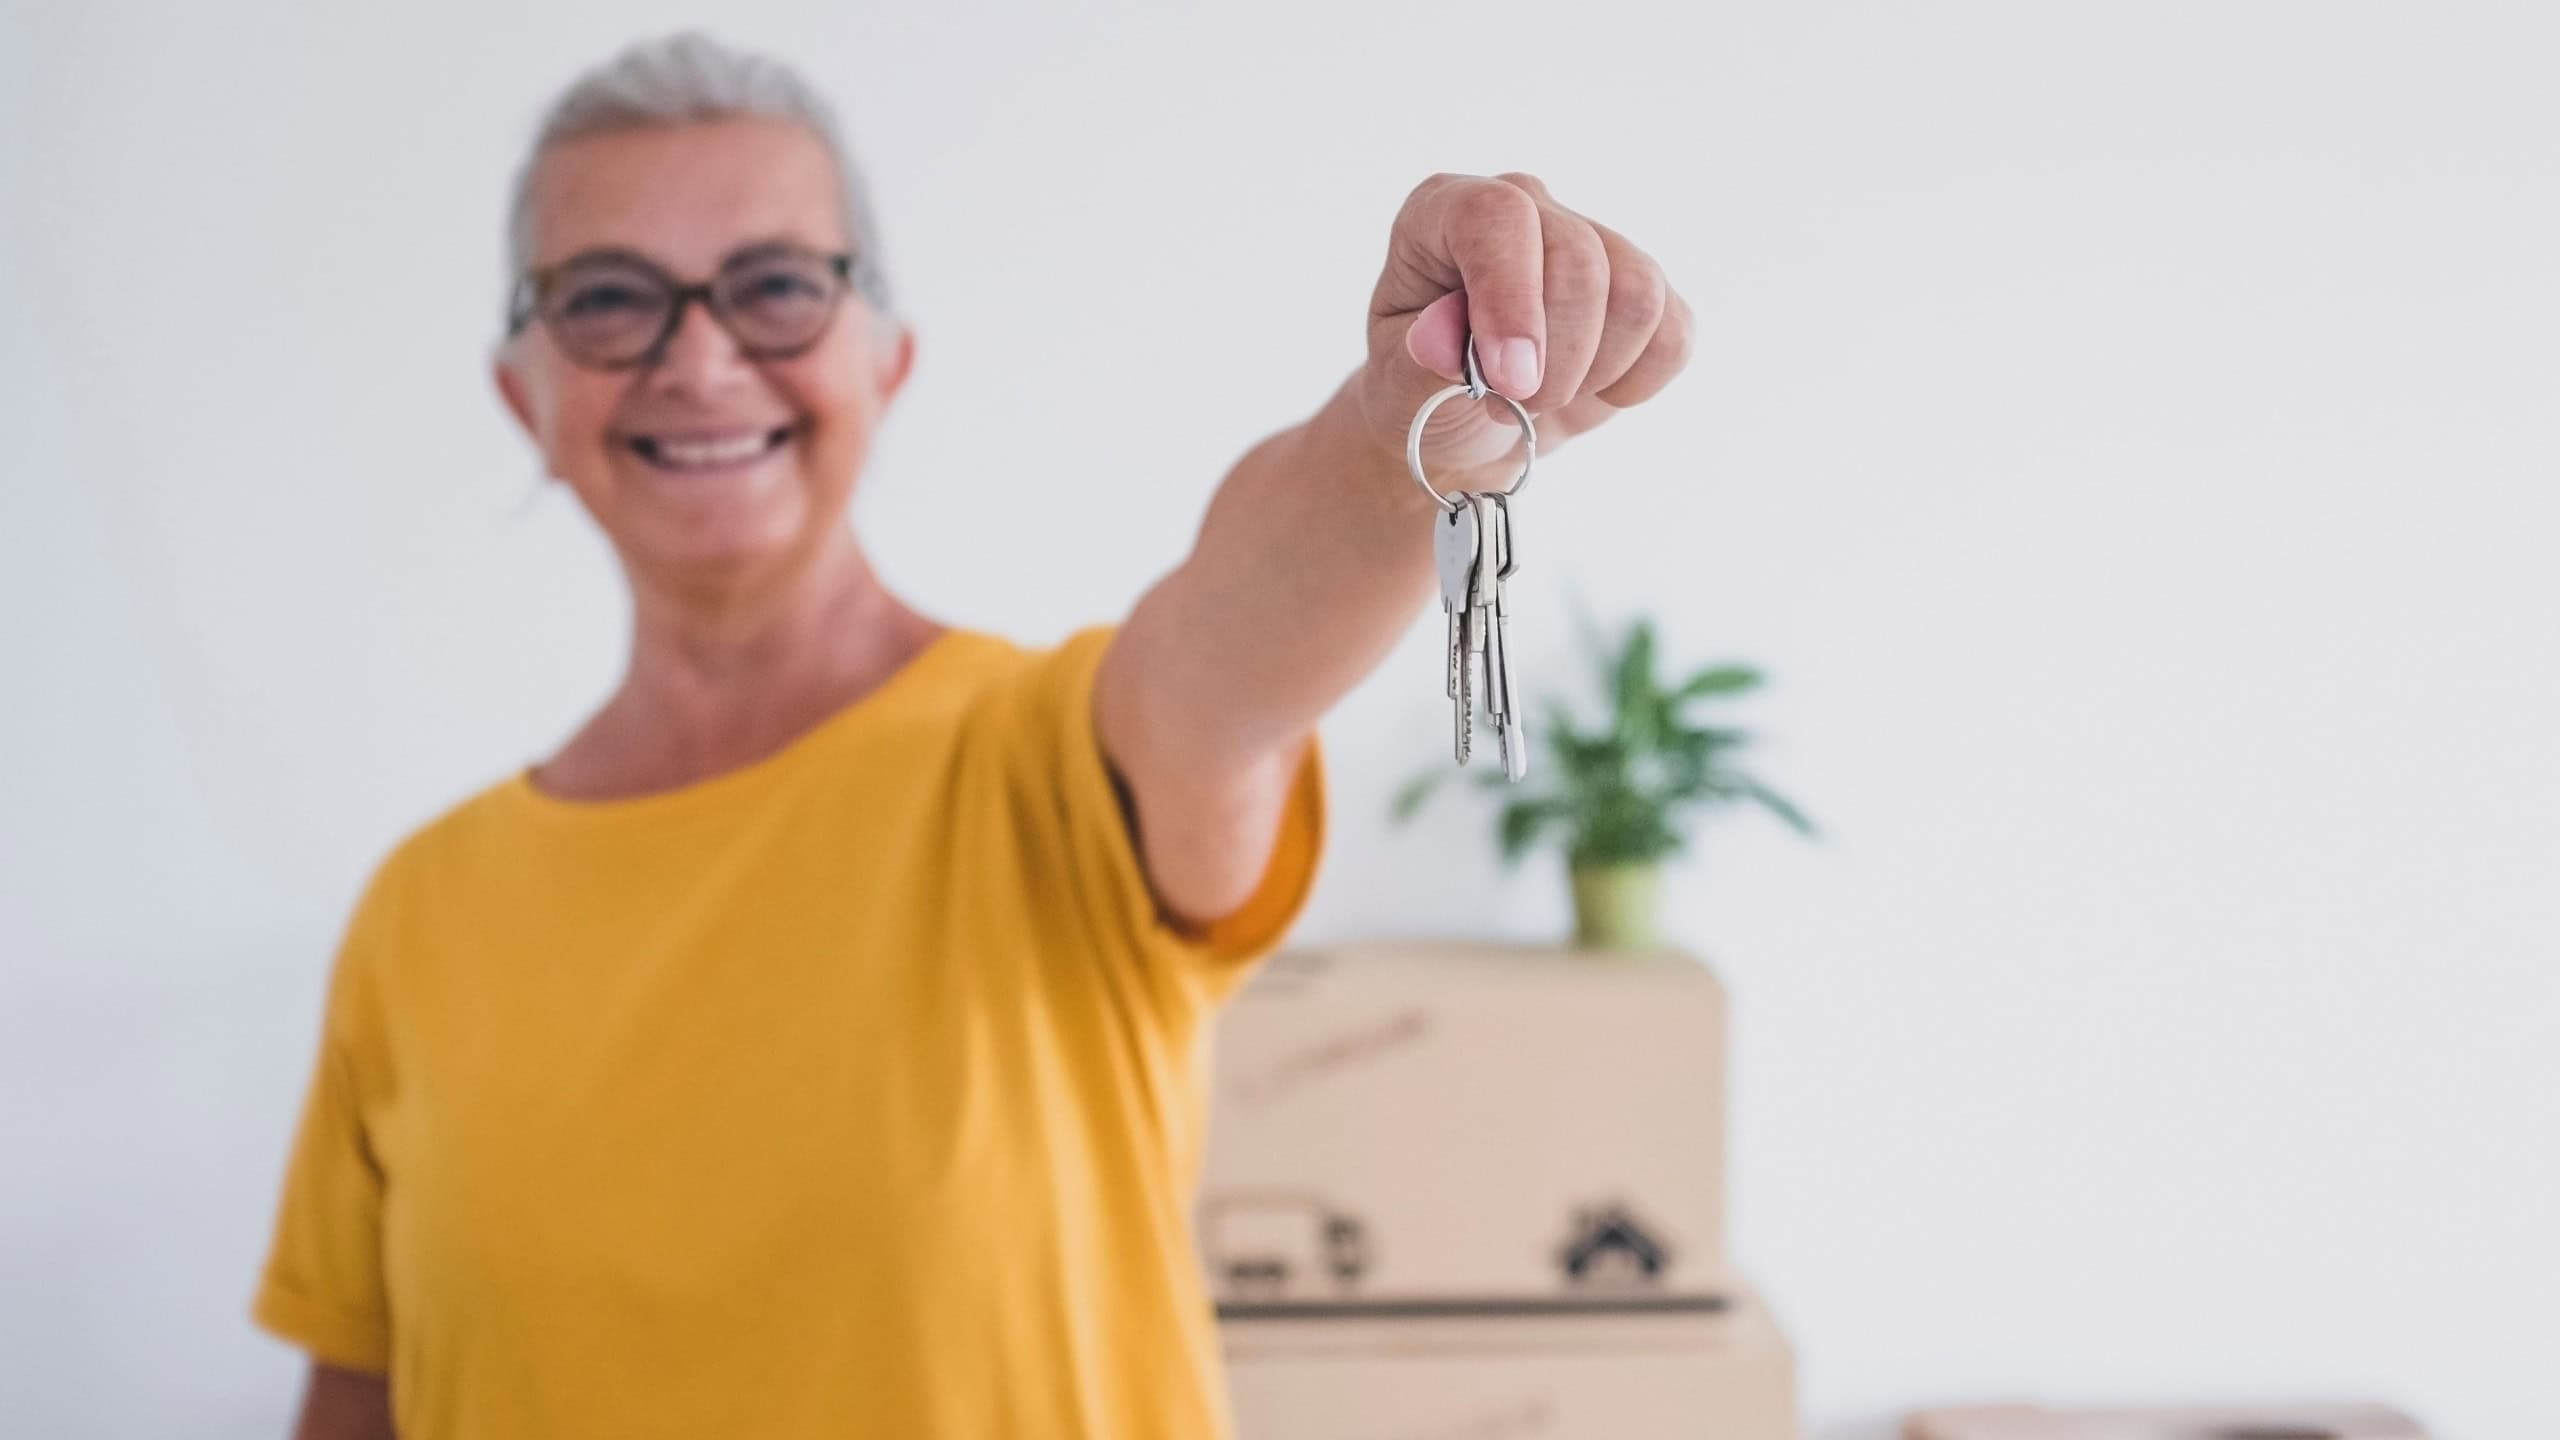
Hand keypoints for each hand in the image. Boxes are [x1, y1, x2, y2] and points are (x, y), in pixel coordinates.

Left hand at [1356, 172, 1693, 488]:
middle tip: (1510, 404)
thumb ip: (1420, 360)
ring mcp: (1591, 241)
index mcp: (1447, 213)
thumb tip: (1442, 335)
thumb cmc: (1420, 394)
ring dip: (1594, 373)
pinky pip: (1672, 334)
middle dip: (1555, 360)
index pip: (1498, 217)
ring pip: (1638, 296)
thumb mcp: (1399, 386)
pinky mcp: (1642, 289)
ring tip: (1543, 399)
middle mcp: (1526, 208)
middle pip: (1580, 262)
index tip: (1511, 380)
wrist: (1464, 425)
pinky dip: (1634, 383)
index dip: (1512, 298)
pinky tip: (1589, 390)